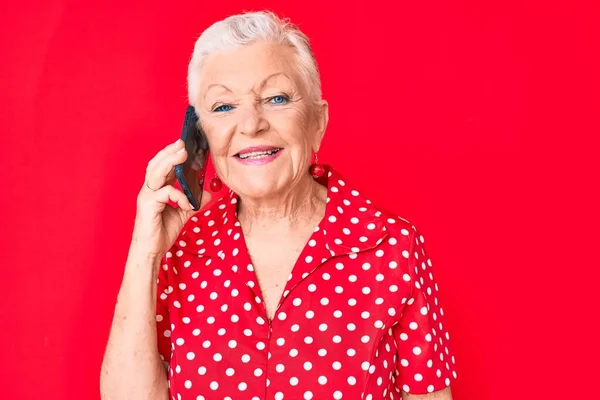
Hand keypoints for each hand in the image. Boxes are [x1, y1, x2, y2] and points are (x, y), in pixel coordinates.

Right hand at [131, 139, 211, 258]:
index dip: (171, 155)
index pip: (162, 166)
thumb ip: (192, 202)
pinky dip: (179, 195)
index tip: (183, 145)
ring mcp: (147, 196)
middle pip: (156, 164)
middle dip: (169, 152)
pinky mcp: (148, 205)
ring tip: (182, 154)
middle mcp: (149, 190)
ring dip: (170, 161)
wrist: (151, 251)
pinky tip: (187, 203)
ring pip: (156, 172)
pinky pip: (165, 192)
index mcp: (156, 190)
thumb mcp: (182, 214)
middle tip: (183, 143)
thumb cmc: (161, 232)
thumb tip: (208, 193)